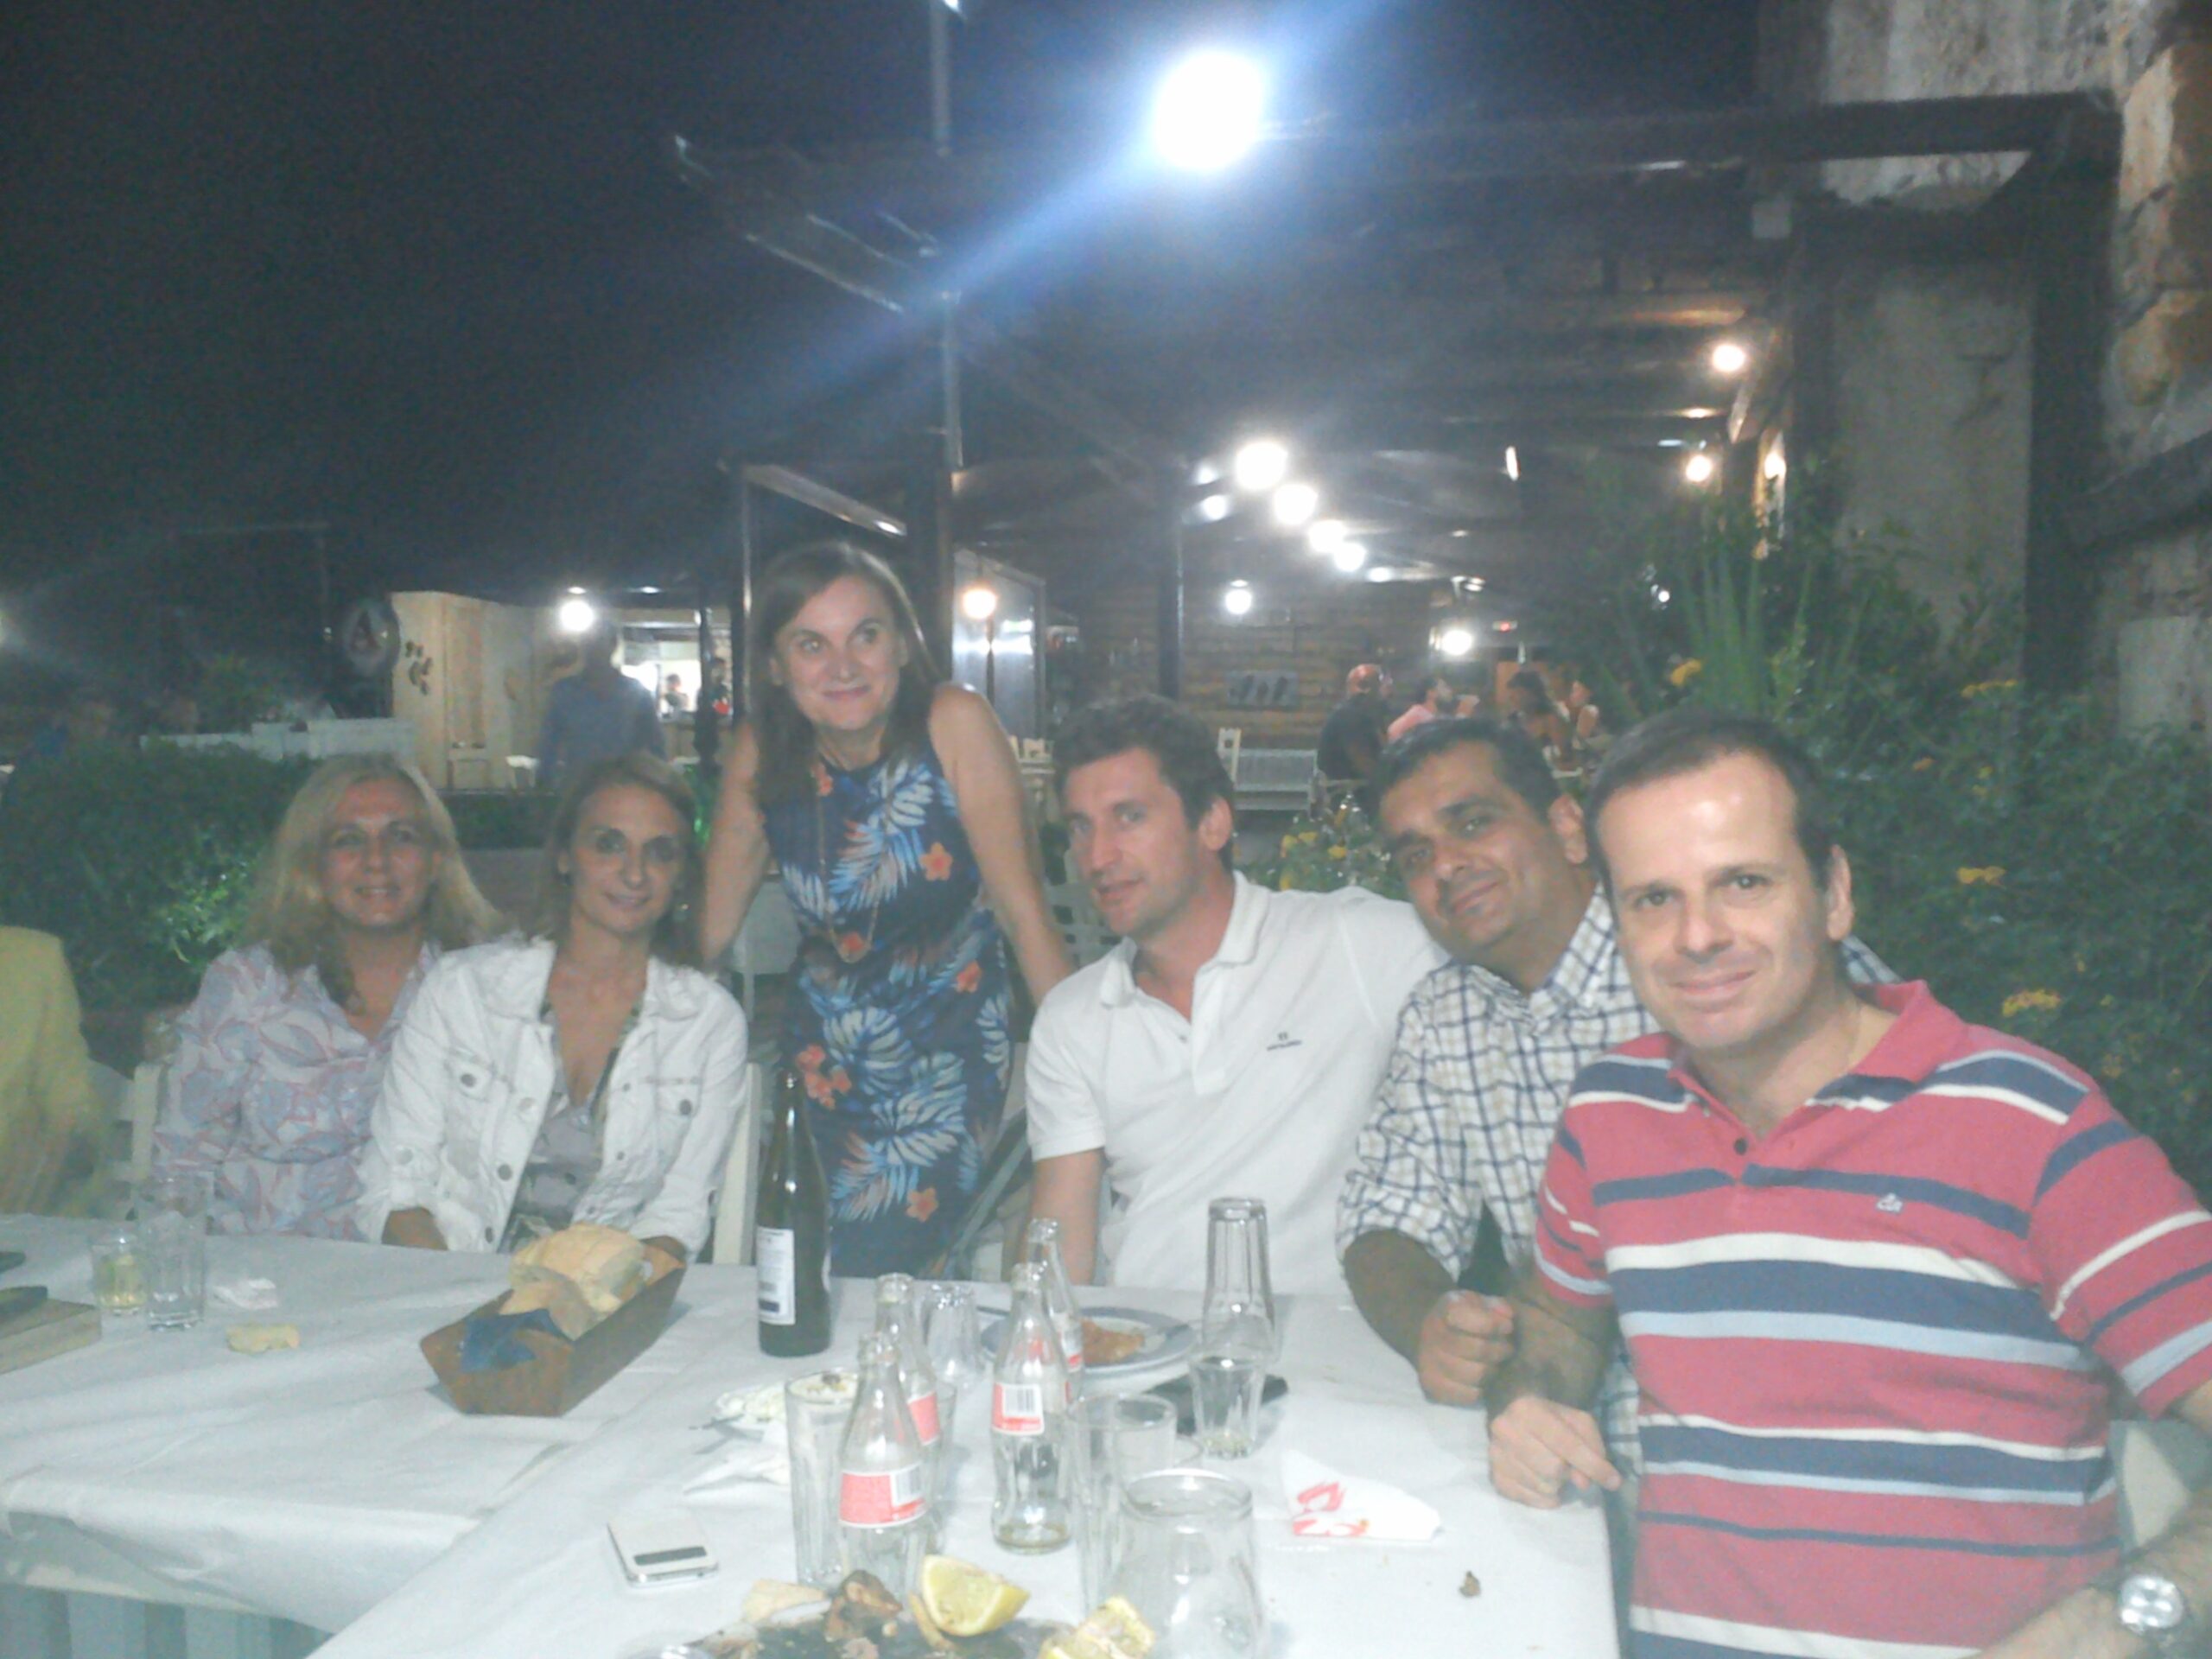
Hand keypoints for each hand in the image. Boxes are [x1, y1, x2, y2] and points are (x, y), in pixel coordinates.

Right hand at [1416, 1291, 1514, 1405]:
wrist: (1431, 1337)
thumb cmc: (1464, 1318)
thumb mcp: (1478, 1302)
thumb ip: (1495, 1306)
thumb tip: (1507, 1316)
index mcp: (1444, 1310)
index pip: (1470, 1319)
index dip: (1493, 1324)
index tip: (1508, 1326)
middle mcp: (1431, 1336)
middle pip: (1478, 1350)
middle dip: (1500, 1350)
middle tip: (1508, 1348)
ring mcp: (1428, 1365)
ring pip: (1476, 1375)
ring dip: (1493, 1370)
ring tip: (1496, 1363)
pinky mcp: (1432, 1389)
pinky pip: (1469, 1395)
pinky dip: (1482, 1388)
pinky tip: (1483, 1379)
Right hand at [1488, 1396, 1619, 1507]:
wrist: (1515, 1417)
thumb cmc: (1552, 1420)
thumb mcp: (1578, 1422)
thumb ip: (1591, 1447)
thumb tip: (1584, 1482)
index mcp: (1528, 1410)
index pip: (1566, 1444)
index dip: (1593, 1465)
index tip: (1613, 1481)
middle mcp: (1505, 1430)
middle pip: (1553, 1469)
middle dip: (1569, 1473)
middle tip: (1570, 1468)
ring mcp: (1495, 1456)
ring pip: (1542, 1487)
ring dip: (1558, 1485)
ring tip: (1554, 1472)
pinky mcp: (1494, 1478)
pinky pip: (1529, 1500)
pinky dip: (1544, 1497)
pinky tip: (1543, 1482)